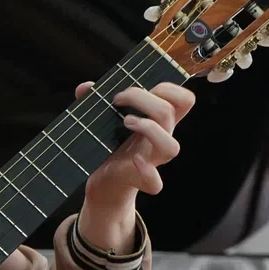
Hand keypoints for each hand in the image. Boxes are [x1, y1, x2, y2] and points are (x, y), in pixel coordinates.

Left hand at [77, 81, 194, 204]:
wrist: (105, 181)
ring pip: (171, 146)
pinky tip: (134, 160)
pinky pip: (155, 182)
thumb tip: (85, 87)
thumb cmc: (110, 146)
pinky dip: (146, 171)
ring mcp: (153, 160)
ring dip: (148, 128)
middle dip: (142, 98)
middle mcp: (161, 138)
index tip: (134, 89)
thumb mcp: (105, 120)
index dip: (167, 88)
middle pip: (169, 111)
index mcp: (159, 122)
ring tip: (125, 122)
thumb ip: (96, 101)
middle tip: (117, 101)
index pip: (184, 100)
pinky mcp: (142, 180)